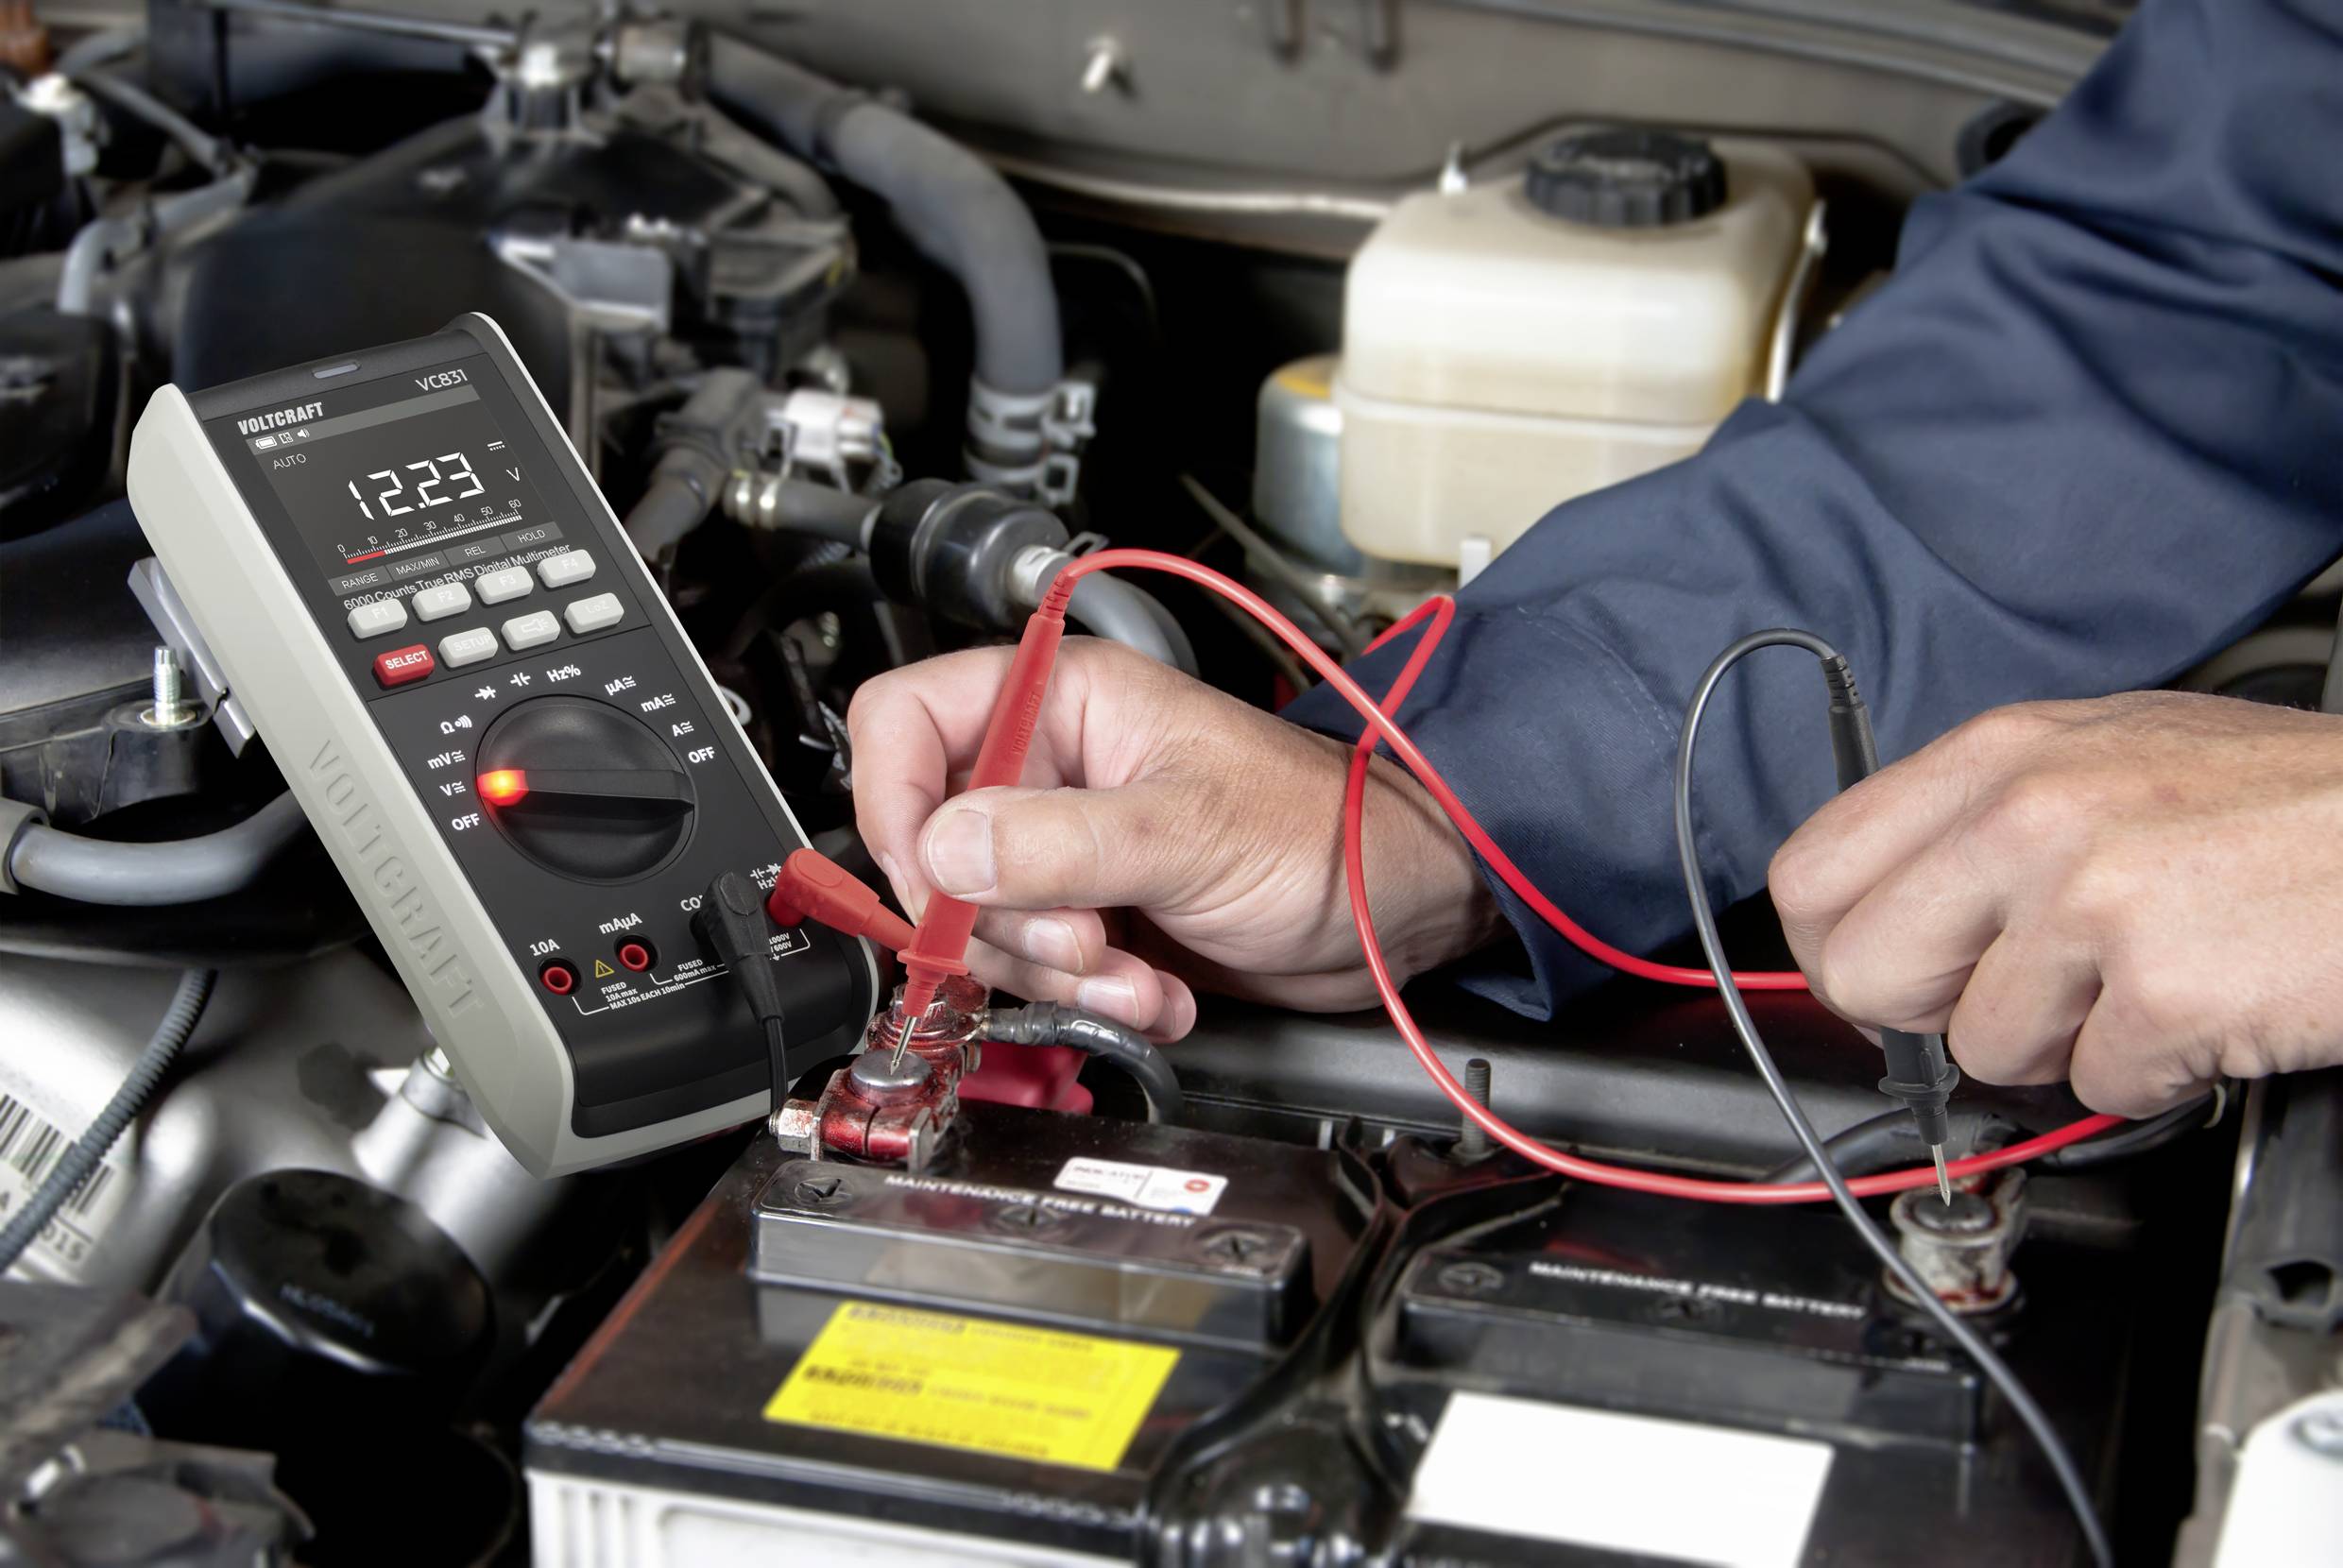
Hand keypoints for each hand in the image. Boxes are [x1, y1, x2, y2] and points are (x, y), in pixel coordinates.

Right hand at [848, 638, 1499, 1038]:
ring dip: (1056, 974)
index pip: (905, 721)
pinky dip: (1090, 1001)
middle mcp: (1050, 770)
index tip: (927, 876)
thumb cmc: (1325, 828)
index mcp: (1061, 703)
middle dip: (1000, 920)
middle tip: (1079, 942)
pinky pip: (1037, 972)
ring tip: (1136, 977)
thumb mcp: (1185, 830)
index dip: (892, 798)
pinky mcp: (1092, 917)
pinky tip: (1156, 994)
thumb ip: (1056, 843)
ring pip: (980, 924)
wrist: (1394, 910)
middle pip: (933, 846)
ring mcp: (1066, 849)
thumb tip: (941, 853)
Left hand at [1769, 691, 2342, 1114]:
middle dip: (1930, 1013)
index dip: (1839, 946)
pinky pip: (2094, 1086)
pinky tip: (2205, 1006)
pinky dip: (2151, 1073)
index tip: (1890, 972)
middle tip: (2018, 994)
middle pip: (1862, 974)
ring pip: (1980, 1049)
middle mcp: (2028, 815)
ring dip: (2064, 1044)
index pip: (1811, 872)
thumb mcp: (2110, 758)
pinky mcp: (2164, 989)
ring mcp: (2092, 900)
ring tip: (2148, 977)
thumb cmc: (2287, 805)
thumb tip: (1886, 909)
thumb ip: (1985, 822)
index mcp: (1999, 754)